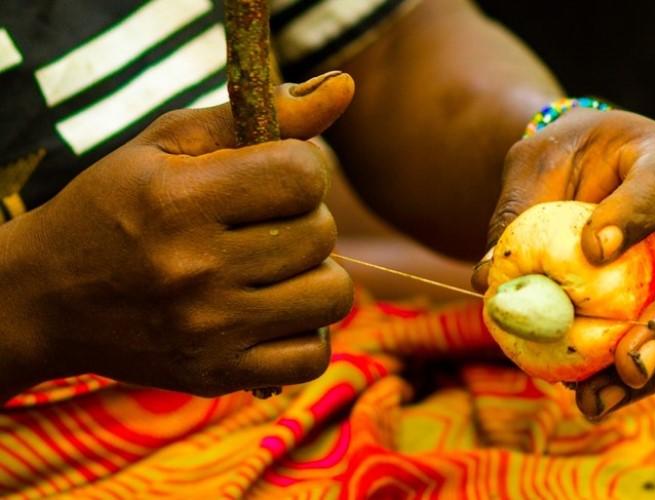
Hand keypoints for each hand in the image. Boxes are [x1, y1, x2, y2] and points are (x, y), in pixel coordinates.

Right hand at [0, 72, 355, 398]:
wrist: (47, 296)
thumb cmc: (116, 205)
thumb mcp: (170, 142)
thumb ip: (261, 112)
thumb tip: (345, 86)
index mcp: (180, 200)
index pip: (303, 175)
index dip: (302, 168)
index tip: (276, 174)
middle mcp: (195, 269)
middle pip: (321, 234)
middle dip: (305, 219)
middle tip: (266, 224)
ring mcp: (209, 330)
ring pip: (332, 295)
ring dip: (315, 275)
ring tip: (275, 269)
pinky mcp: (217, 374)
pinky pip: (313, 356)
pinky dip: (307, 332)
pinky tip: (276, 313)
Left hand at [472, 108, 654, 417]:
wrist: (593, 166)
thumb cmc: (563, 159)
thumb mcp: (532, 166)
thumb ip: (514, 213)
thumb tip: (484, 281)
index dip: (633, 218)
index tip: (592, 250)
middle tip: (628, 363)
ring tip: (596, 400)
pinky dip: (643, 380)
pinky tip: (594, 396)